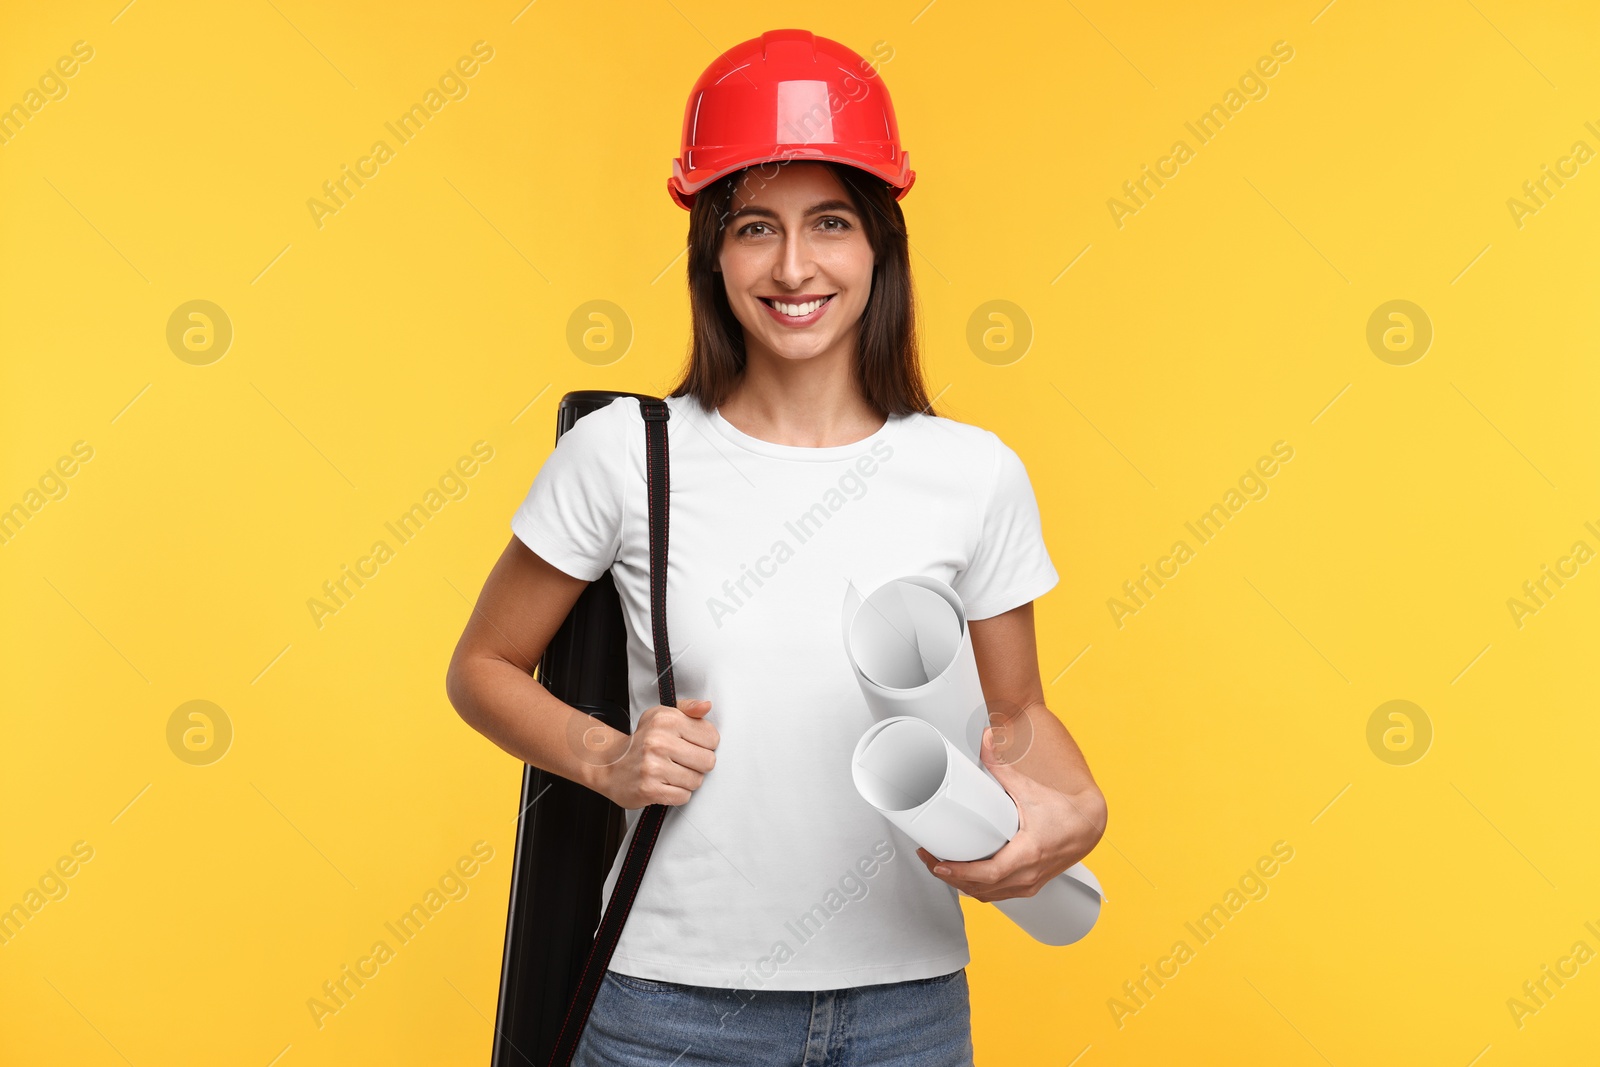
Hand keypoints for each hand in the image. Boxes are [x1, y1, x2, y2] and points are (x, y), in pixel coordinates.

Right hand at [595, 698, 718, 809]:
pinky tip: (665, 783)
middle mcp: (659, 742)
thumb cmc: (641, 741)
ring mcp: (653, 766)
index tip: (691, 744)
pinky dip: (677, 794)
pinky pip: (683, 796)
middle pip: (707, 761)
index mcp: (666, 720)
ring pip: (696, 781)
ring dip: (688, 780)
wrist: (610, 765)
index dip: (705, 744)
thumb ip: (687, 709)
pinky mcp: (650, 789)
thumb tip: (706, 706)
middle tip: (682, 761)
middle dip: (698, 764)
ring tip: (672, 772)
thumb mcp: (661, 716)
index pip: (712, 737)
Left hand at [916, 725, 1105, 902]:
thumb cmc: (1065, 812)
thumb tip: (986, 740)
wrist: (1090, 826)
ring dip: (962, 885)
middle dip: (951, 877)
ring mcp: (1029, 884)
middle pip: (981, 888)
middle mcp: (1028, 875)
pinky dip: (978, 888)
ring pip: (988, 895)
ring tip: (941, 867)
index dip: (961, 872)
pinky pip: (998, 895)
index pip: (989, 873)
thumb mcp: (1030, 790)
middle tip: (929, 859)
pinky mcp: (1029, 886)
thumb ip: (1003, 767)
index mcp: (1029, 853)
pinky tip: (965, 877)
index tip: (940, 864)